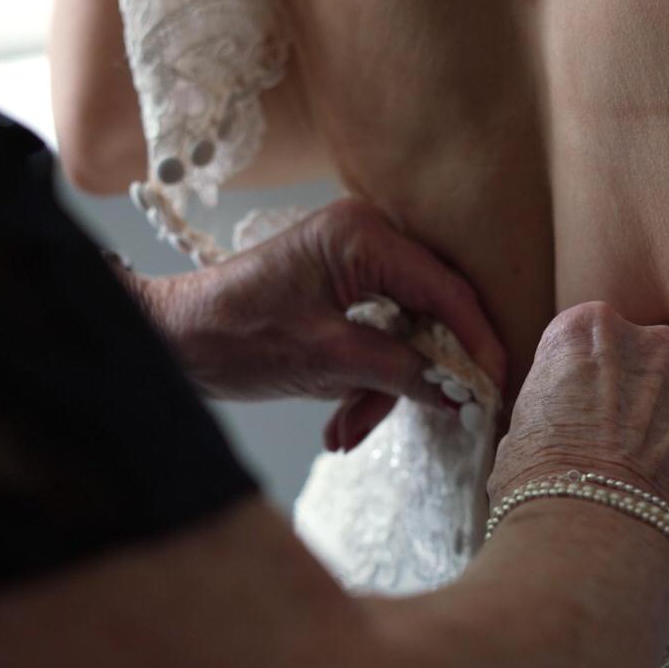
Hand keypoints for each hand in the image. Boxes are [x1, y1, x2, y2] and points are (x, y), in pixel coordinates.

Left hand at [130, 200, 506, 450]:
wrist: (173, 339)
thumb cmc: (234, 335)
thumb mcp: (325, 360)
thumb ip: (399, 371)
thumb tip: (460, 395)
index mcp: (363, 236)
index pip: (446, 290)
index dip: (478, 343)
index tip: (495, 391)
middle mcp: (366, 239)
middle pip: (432, 314)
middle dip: (423, 375)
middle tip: (440, 420)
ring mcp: (355, 265)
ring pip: (406, 335)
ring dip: (386, 389)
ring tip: (347, 432)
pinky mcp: (343, 293)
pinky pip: (380, 340)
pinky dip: (367, 382)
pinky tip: (341, 423)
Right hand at [489, 302, 668, 554]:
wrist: (592, 543)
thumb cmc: (541, 493)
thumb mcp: (525, 429)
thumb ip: (559, 404)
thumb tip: (568, 421)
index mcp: (585, 331)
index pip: (600, 338)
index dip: (600, 381)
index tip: (598, 413)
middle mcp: (649, 338)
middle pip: (658, 354)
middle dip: (654, 390)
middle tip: (639, 443)